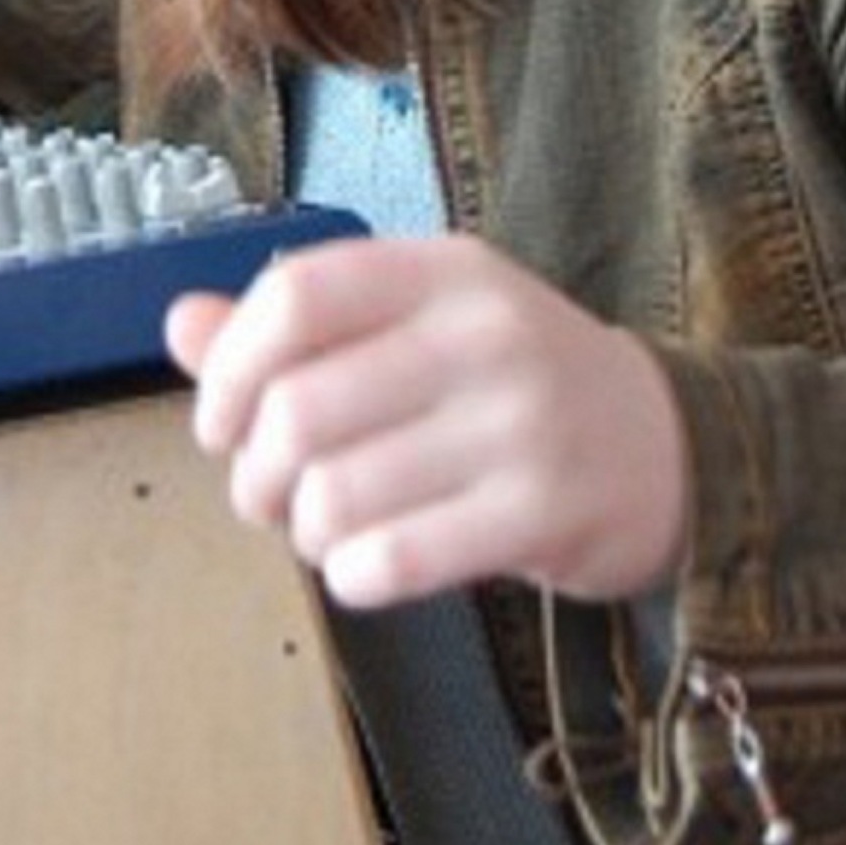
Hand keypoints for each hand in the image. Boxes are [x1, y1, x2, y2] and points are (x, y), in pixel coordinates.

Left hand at [166, 233, 690, 608]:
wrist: (667, 448)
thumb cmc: (508, 384)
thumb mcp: (417, 324)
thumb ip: (297, 326)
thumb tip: (177, 324)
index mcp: (442, 270)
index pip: (297, 294)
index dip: (229, 366)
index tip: (219, 419)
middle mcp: (482, 332)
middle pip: (298, 407)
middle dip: (252, 472)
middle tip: (264, 494)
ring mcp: (519, 423)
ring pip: (336, 494)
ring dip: (301, 530)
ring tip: (321, 528)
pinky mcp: (542, 514)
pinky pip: (393, 560)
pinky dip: (352, 575)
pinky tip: (365, 565)